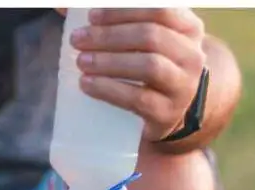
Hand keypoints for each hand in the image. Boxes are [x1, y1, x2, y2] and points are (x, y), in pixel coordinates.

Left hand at [63, 8, 207, 140]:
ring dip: (109, 62)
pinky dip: (109, 89)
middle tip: (76, 39)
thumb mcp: (140, 41)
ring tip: (80, 61)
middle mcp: (191, 55)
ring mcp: (182, 86)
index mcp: (188, 29)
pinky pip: (138, 99)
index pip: (160, 9)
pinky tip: (86, 84)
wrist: (166, 111)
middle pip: (150, 36)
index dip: (122, 11)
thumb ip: (112, 21)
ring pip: (148, 66)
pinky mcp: (167, 113)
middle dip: (108, 36)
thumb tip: (63, 5)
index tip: (91, 15)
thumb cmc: (147, 66)